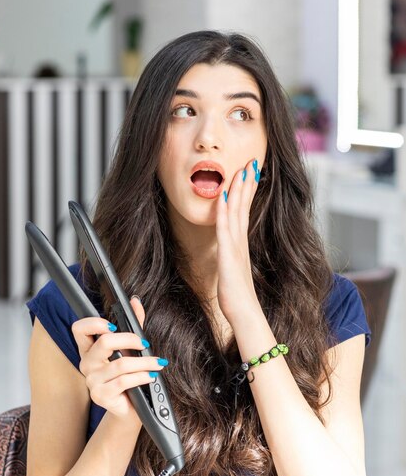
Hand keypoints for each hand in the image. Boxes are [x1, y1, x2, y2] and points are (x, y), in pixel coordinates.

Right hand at [71, 296, 167, 419]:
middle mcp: (86, 364)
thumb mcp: (131, 348)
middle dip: (129, 339)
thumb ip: (133, 324)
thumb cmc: (129, 375)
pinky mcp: (100, 396)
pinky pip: (123, 381)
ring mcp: (91, 381)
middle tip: (144, 342)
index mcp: (89, 349)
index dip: (94, 323)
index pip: (79, 329)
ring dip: (144, 362)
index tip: (114, 326)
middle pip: (104, 342)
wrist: (129, 407)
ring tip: (157, 363)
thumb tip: (135, 301)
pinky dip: (141, 377)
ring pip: (120, 364)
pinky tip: (150, 376)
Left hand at [215, 158, 260, 324]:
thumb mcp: (235, 270)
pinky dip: (224, 212)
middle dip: (247, 183)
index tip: (250, 172)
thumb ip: (233, 255)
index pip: (245, 210)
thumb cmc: (239, 296)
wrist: (244, 313)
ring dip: (238, 190)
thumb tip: (233, 249)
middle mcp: (240, 241)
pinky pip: (225, 229)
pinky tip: (224, 197)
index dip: (248, 190)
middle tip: (251, 162)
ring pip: (236, 212)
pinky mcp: (229, 256)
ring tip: (241, 170)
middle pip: (244, 206)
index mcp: (241, 243)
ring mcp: (235, 247)